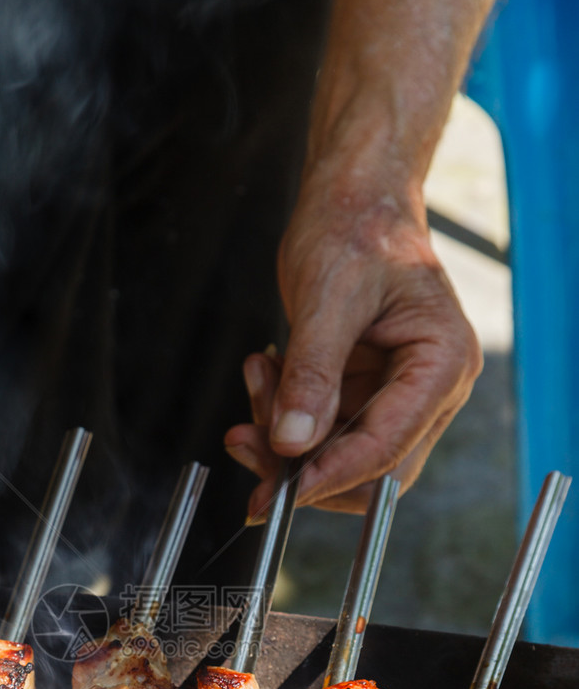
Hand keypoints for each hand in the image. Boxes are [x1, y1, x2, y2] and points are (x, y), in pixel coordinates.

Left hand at [225, 185, 482, 518]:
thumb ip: (313, 372)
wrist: (351, 199)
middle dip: (303, 465)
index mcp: (442, 363)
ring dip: (284, 436)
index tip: (282, 488)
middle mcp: (427, 388)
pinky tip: (264, 372)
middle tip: (245, 444)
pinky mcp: (362, 392)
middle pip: (369, 467)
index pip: (389, 446)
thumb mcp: (329, 296)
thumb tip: (292, 442)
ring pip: (337, 453)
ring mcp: (394, 394)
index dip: (333, 473)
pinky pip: (319, 429)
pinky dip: (283, 414)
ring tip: (254, 380)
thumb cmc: (356, 228)